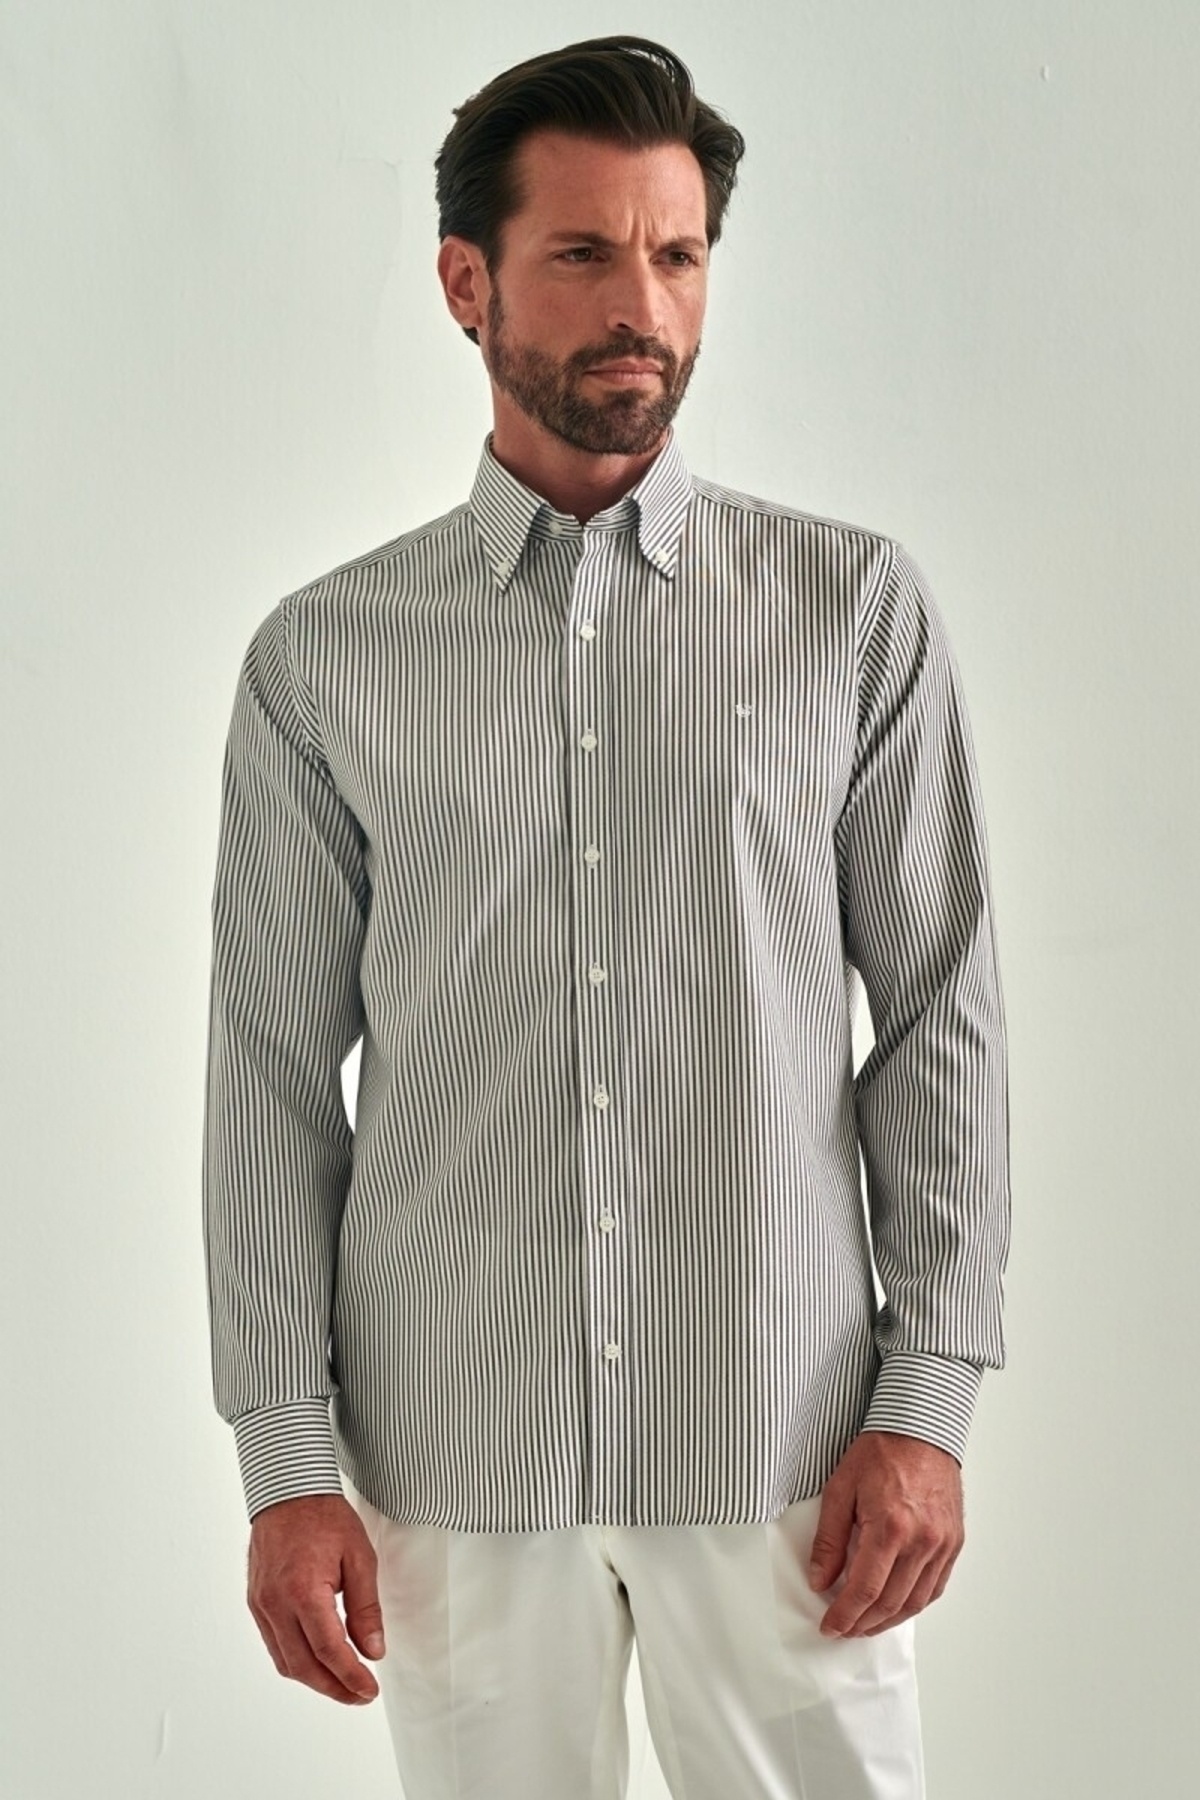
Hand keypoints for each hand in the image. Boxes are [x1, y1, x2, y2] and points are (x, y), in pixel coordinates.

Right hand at [247, 1493, 385, 1703]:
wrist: (288, 1490)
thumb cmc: (324, 1517)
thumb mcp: (360, 1556)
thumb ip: (366, 1608)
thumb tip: (373, 1650)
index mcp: (304, 1591)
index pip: (329, 1652)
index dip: (351, 1677)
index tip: (369, 1689)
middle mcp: (276, 1604)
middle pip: (304, 1667)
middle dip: (334, 1688)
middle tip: (359, 1694)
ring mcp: (261, 1605)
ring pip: (285, 1662)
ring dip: (314, 1680)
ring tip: (342, 1682)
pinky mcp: (255, 1603)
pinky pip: (274, 1645)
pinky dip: (296, 1661)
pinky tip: (317, 1661)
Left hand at [807, 1430, 963, 1637]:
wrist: (921, 1429)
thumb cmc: (881, 1452)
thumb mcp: (841, 1488)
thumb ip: (829, 1539)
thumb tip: (820, 1579)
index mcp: (890, 1526)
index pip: (865, 1590)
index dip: (845, 1615)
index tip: (830, 1626)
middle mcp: (922, 1541)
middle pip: (891, 1602)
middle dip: (863, 1623)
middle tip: (844, 1628)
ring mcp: (942, 1544)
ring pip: (915, 1601)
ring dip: (889, 1620)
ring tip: (866, 1624)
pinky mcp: (954, 1542)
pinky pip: (935, 1587)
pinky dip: (914, 1603)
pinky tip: (897, 1605)